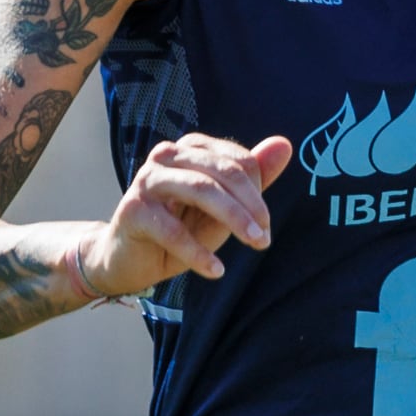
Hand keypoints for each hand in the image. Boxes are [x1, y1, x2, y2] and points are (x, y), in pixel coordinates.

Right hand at [83, 133, 288, 296]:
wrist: (130, 259)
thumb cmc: (181, 229)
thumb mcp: (224, 208)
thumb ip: (253, 179)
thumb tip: (285, 145)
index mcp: (192, 149)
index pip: (238, 160)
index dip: (257, 193)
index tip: (264, 225)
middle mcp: (168, 155)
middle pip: (222, 171)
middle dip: (250, 206)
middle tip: (264, 238)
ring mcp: (147, 179)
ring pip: (200, 190)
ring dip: (233, 219)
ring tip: (254, 245)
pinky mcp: (132, 210)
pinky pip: (172, 230)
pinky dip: (197, 252)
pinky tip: (216, 270)